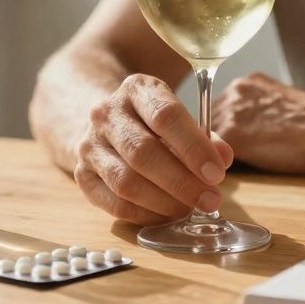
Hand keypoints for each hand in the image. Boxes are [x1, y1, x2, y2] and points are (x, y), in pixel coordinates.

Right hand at [74, 74, 233, 225]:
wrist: (108, 124)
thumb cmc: (153, 122)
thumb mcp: (180, 118)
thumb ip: (204, 138)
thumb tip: (223, 159)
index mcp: (136, 89)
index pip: (165, 116)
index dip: (193, 147)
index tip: (216, 173)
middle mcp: (106, 113)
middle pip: (143, 152)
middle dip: (181, 181)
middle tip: (210, 199)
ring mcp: (89, 144)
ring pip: (126, 181)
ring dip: (164, 201)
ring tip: (189, 208)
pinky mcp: (82, 174)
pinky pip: (114, 203)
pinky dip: (144, 214)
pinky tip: (165, 214)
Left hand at [212, 72, 304, 173]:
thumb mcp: (283, 108)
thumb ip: (260, 114)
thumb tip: (251, 134)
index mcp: (248, 83)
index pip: (218, 109)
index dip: (221, 133)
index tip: (230, 148)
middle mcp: (234, 90)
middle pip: (206, 122)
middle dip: (213, 144)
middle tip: (221, 163)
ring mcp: (231, 110)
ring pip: (204, 139)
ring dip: (211, 157)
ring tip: (227, 172)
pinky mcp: (233, 134)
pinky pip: (211, 156)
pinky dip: (216, 169)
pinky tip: (230, 177)